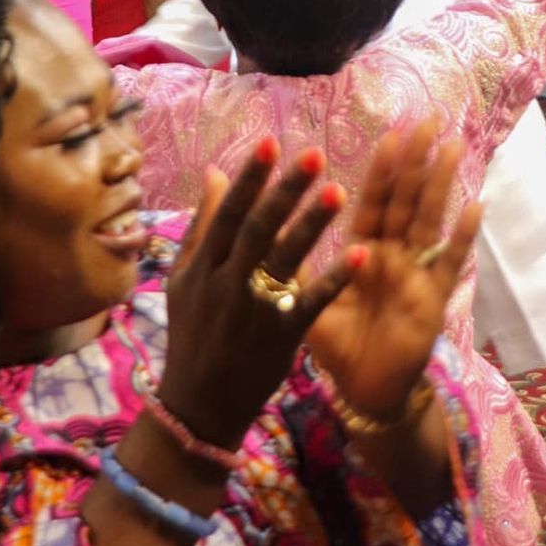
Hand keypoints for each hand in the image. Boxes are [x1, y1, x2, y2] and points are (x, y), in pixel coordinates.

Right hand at [159, 142, 355, 447]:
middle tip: (313, 155)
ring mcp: (254, 311)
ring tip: (339, 190)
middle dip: (284, 191)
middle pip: (258, 229)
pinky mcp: (281, 337)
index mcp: (202, 266)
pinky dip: (334, 279)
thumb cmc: (193, 333)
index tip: (271, 141)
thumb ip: (203, 226)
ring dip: (312, 225)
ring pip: (285, 261)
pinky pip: (310, 304)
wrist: (198, 404)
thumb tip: (215, 173)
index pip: (228, 213)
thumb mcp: (184, 280)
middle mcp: (226, 283)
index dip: (249, 178)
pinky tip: (361, 253)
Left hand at [306, 121, 481, 422]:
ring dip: (441, 183)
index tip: (391, 132)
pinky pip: (450, 264)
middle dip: (418, 160)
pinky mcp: (432, 300)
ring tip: (452, 146)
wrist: (362, 390)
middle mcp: (394, 255)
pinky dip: (462, 237)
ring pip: (430, 220)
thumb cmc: (337, 343)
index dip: (383, 169)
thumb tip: (266, 227)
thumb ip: (290, 262)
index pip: (375, 200)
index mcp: (364, 250)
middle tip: (430, 119)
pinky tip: (476, 206)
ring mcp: (417, 274)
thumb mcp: (305, 298)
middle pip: (407, 199)